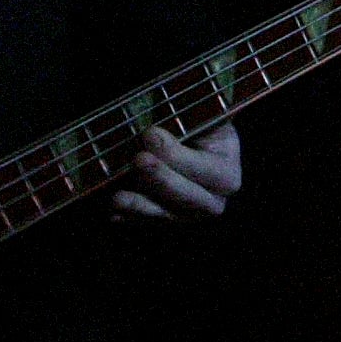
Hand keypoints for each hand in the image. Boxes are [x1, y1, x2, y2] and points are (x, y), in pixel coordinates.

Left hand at [113, 123, 240, 222]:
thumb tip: (156, 131)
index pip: (208, 170)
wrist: (185, 145)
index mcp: (227, 171)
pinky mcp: (164, 220)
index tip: (150, 133)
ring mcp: (188, 214)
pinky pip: (146, 223)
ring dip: (141, 207)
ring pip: (167, 215)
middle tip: (138, 159)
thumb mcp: (197, 119)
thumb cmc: (192, 128)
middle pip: (191, 198)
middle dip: (162, 179)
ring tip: (118, 198)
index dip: (178, 155)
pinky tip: (114, 213)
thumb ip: (187, 119)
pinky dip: (129, 217)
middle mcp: (213, 199)